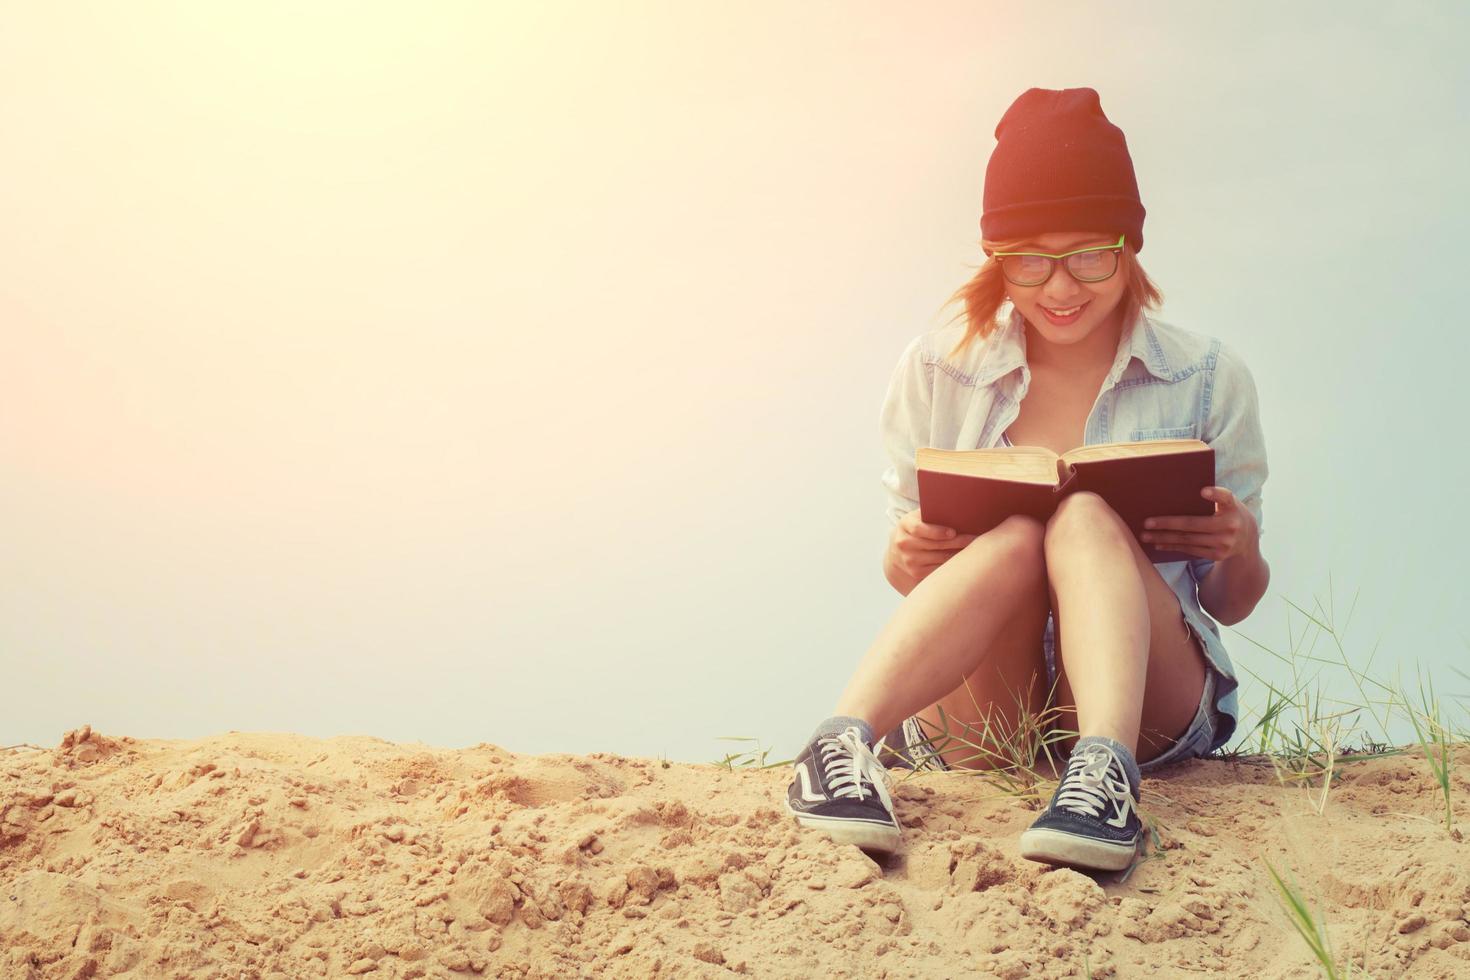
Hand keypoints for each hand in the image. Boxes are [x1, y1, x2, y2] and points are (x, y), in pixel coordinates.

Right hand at [890, 509, 977, 584]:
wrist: (898, 550)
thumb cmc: (917, 528)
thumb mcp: (918, 517)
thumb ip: (931, 512)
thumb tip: (957, 509)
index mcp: (905, 525)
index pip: (919, 529)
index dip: (937, 531)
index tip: (953, 532)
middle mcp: (904, 543)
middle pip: (934, 544)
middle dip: (957, 541)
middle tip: (974, 538)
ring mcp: (909, 560)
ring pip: (940, 558)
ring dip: (959, 553)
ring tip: (974, 547)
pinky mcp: (916, 572)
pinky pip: (940, 568)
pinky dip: (953, 563)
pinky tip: (964, 558)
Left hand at [1140, 486, 1257, 561]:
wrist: (1247, 538)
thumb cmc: (1228, 512)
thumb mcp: (1227, 502)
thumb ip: (1212, 498)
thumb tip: (1176, 494)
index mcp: (1232, 507)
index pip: (1225, 498)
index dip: (1215, 494)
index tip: (1203, 491)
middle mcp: (1231, 525)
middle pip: (1193, 524)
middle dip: (1167, 524)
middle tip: (1146, 522)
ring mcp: (1225, 543)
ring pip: (1188, 540)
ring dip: (1164, 537)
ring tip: (1145, 535)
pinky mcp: (1218, 555)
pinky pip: (1190, 550)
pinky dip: (1173, 546)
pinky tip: (1158, 543)